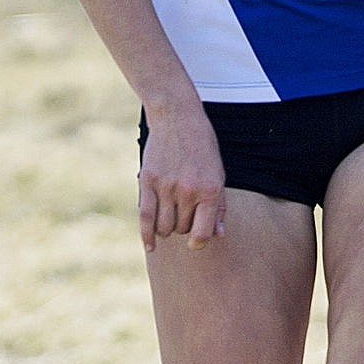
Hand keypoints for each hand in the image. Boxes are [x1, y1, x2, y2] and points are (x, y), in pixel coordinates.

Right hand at [138, 102, 225, 252]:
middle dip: (183, 226)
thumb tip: (218, 235)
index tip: (195, 241)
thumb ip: (218, 206)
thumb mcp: (218, 173)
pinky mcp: (148, 182)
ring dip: (167, 228)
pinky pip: (145, 217)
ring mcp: (166, 187)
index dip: (198, 242)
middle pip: (182, 229)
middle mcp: (188, 191)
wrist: (177, 118)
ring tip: (171, 215)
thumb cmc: (202, 148)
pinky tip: (151, 245)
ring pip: (164, 226)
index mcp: (210, 190)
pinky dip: (147, 235)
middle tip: (184, 210)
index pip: (202, 233)